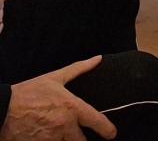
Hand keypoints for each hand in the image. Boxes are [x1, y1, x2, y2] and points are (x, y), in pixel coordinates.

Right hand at [0, 56, 117, 139]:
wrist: (2, 109)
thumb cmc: (28, 92)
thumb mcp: (55, 78)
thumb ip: (79, 69)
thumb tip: (98, 59)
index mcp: (72, 108)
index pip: (97, 121)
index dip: (107, 130)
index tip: (111, 134)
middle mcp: (64, 126)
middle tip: (80, 136)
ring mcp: (50, 139)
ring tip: (62, 135)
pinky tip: (48, 138)